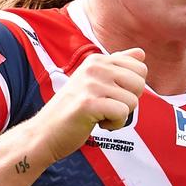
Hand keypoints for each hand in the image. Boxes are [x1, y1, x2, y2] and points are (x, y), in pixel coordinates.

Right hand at [32, 48, 146, 162]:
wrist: (45, 132)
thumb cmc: (72, 110)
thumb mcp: (94, 81)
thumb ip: (118, 66)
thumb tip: (141, 52)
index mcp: (97, 60)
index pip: (140, 67)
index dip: (131, 88)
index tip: (111, 95)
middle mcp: (94, 67)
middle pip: (139, 83)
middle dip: (129, 101)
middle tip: (106, 106)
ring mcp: (90, 84)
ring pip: (133, 101)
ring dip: (120, 115)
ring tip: (99, 115)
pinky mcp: (88, 104)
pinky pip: (122, 113)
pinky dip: (114, 124)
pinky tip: (98, 123)